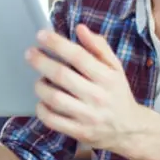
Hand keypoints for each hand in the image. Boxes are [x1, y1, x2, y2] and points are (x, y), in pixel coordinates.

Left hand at [26, 24, 144, 152]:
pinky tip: (42, 101)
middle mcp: (97, 96)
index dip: (57, 44)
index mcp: (107, 77)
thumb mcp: (115, 67)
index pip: (78, 56)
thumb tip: (80, 28)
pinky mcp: (79, 132)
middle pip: (62, 75)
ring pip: (54, 97)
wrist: (129, 128)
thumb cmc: (118, 93)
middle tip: (30, 53)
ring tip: (39, 80)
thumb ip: (99, 47)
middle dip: (41, 61)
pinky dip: (42, 109)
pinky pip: (52, 120)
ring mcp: (88, 115)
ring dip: (40, 86)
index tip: (42, 35)